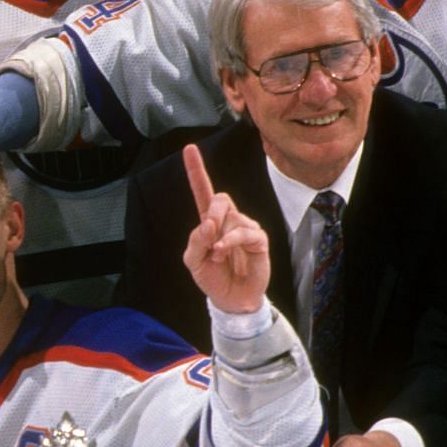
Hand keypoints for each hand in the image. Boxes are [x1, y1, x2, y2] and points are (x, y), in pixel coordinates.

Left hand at [180, 144, 268, 313]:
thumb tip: (207, 223)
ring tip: (218, 255)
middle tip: (208, 233)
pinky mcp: (258, 239)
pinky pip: (244, 232)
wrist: (231, 298)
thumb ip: (196, 240)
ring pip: (231, 217)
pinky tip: (222, 252)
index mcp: (209, 221)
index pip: (203, 191)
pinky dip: (230, 242)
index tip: (189, 148)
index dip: (196, 170)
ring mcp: (244, 228)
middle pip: (220, 198)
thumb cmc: (212, 277)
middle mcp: (228, 220)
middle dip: (211, 213)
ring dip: (219, 237)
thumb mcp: (193, 261)